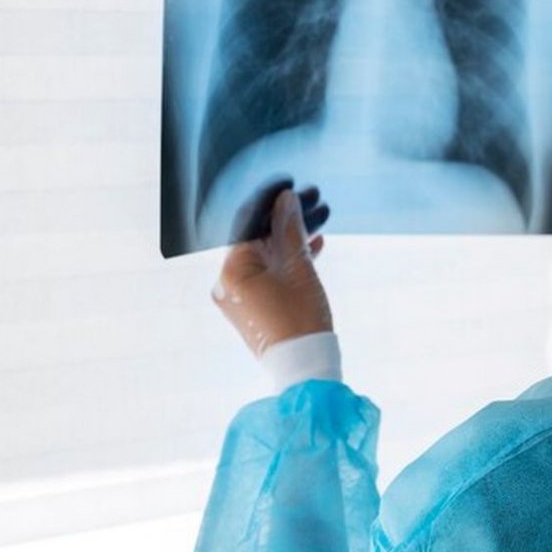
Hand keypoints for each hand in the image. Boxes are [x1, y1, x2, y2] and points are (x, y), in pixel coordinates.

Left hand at [211, 185, 331, 357]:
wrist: (305, 368)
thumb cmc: (300, 319)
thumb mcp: (299, 268)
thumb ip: (290, 229)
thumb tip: (286, 199)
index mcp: (232, 270)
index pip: (248, 220)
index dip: (272, 197)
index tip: (292, 183)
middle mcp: (229, 280)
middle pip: (260, 235)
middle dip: (290, 216)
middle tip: (317, 197)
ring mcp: (240, 293)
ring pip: (268, 253)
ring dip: (294, 235)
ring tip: (323, 216)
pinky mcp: (255, 304)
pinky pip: (270, 272)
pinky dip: (290, 258)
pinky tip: (316, 244)